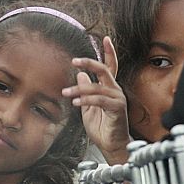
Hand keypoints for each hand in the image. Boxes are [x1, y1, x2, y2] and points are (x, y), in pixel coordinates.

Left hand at [62, 36, 130, 164]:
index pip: (110, 66)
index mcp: (109, 89)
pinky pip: (99, 100)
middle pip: (104, 70)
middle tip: (74, 61)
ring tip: (65, 92)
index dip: (109, 52)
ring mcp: (118, 99)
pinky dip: (86, 100)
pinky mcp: (117, 109)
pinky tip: (76, 102)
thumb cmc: (101, 128)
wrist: (111, 145)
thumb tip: (79, 75)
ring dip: (79, 89)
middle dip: (89, 63)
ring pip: (97, 87)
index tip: (105, 38)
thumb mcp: (88, 107)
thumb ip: (85, 91)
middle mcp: (115, 91)